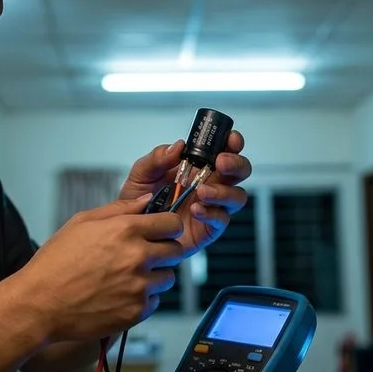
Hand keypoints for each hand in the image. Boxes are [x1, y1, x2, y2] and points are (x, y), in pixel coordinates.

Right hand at [17, 194, 183, 342]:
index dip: (169, 226)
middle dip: (164, 250)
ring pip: (167, 277)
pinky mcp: (137, 311)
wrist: (39, 304)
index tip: (163, 231)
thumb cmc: (55, 262)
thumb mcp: (81, 222)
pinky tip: (121, 294)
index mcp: (126, 230)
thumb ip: (119, 209)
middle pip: (176, 251)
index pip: (172, 223)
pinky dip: (143, 298)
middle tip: (144, 255)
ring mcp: (139, 286)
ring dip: (154, 276)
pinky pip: (155, 301)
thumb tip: (146, 200)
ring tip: (127, 277)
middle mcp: (138, 256)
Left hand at [119, 131, 252, 256]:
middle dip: (236, 164)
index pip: (224, 150)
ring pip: (237, 196)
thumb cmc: (140, 201)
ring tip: (201, 192)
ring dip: (224, 192)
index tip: (229, 140)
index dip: (232, 142)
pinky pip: (222, 219)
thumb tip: (178, 146)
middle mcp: (211, 184)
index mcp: (198, 167)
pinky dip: (212, 213)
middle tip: (221, 163)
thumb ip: (157, 158)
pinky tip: (196, 210)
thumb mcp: (142, 174)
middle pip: (240, 171)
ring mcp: (212, 206)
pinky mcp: (209, 228)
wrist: (132, 231)